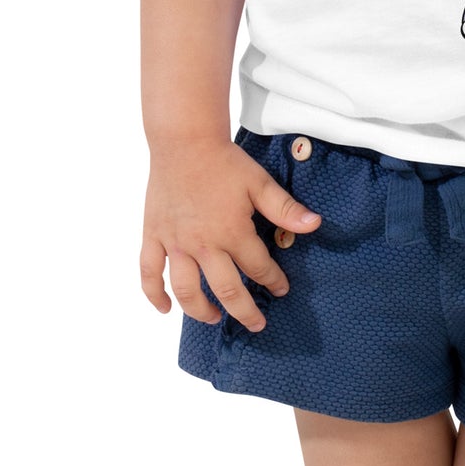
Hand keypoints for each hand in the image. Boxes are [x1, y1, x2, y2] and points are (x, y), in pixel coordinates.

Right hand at [141, 137, 321, 331]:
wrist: (184, 141)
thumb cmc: (224, 161)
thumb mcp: (259, 183)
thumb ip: (285, 209)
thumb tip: (315, 225)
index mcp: (232, 232)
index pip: (258, 268)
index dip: (273, 281)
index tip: (281, 289)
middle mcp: (203, 245)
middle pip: (225, 290)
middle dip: (244, 311)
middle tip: (256, 324)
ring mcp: (175, 243)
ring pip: (186, 290)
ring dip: (201, 311)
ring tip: (214, 318)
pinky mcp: (153, 236)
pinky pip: (149, 273)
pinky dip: (154, 294)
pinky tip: (164, 308)